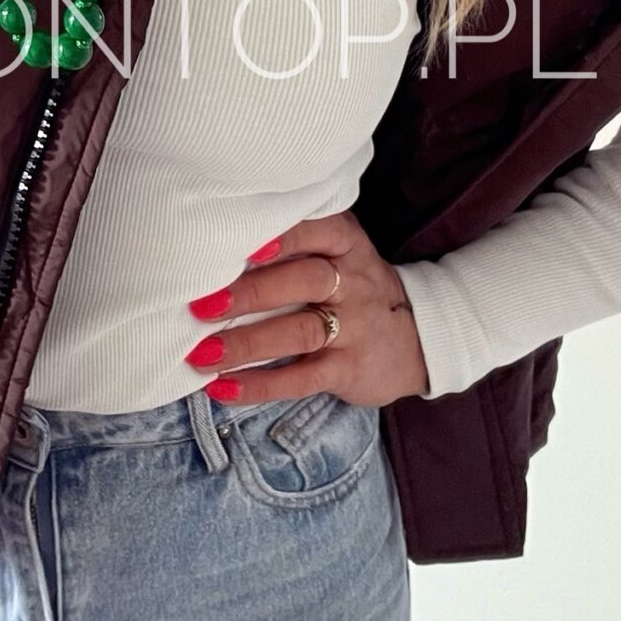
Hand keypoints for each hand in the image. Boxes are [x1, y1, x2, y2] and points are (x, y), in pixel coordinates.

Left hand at [181, 212, 429, 407]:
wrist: (417, 339)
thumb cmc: (354, 287)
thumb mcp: (342, 252)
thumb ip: (299, 240)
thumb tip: (220, 241)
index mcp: (346, 245)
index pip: (317, 231)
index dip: (282, 238)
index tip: (242, 246)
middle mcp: (353, 282)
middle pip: (304, 281)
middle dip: (250, 293)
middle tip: (202, 306)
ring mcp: (355, 328)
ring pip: (299, 332)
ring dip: (247, 343)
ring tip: (202, 354)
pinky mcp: (349, 369)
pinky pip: (302, 378)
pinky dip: (261, 385)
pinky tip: (223, 389)